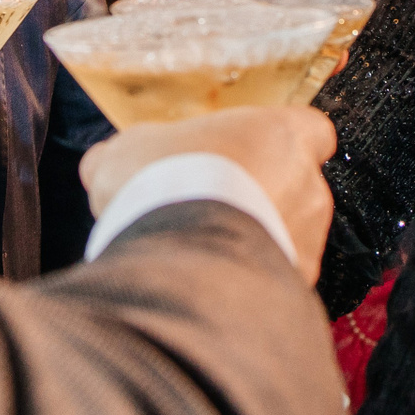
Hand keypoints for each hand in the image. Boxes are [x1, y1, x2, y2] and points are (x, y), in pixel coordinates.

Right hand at [79, 106, 336, 284]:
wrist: (181, 257)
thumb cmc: (165, 183)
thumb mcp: (126, 153)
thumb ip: (128, 154)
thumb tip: (104, 165)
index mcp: (284, 133)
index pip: (310, 128)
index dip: (283, 140)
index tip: (251, 150)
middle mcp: (311, 184)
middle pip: (297, 184)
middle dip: (262, 195)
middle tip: (213, 203)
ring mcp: (309, 238)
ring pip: (289, 234)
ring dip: (256, 238)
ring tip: (205, 249)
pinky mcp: (298, 285)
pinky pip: (276, 277)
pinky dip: (251, 280)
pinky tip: (213, 283)